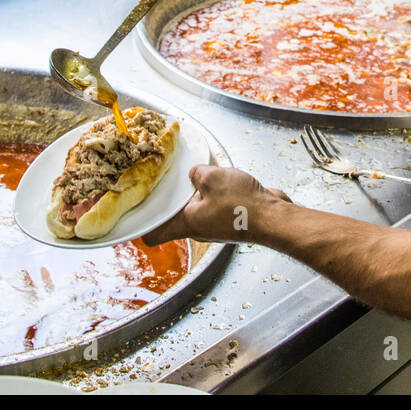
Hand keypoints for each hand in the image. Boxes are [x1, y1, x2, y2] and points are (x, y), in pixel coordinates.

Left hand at [143, 164, 292, 245]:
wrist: (274, 217)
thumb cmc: (241, 205)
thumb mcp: (211, 178)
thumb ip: (197, 173)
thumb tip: (195, 173)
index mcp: (186, 223)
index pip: (153, 236)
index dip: (142, 226)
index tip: (136, 213)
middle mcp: (199, 228)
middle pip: (175, 220)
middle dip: (170, 203)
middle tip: (165, 183)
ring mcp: (216, 225)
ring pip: (197, 210)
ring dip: (196, 195)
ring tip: (196, 175)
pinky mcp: (233, 219)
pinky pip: (218, 205)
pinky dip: (216, 194)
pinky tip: (222, 179)